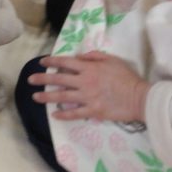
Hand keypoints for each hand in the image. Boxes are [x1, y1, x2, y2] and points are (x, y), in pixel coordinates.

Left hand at [30, 51, 149, 122]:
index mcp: (89, 68)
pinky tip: (54, 115)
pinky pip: (74, 114)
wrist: (140, 98)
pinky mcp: (93, 111)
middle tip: (30, 80)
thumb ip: (94, 56)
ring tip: (35, 97)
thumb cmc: (127, 78)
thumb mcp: (112, 60)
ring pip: (62, 97)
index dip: (51, 61)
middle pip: (58, 79)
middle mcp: (84, 82)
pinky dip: (63, 115)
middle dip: (42, 79)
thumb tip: (79, 56)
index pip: (65, 62)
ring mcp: (87, 97)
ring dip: (46, 97)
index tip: (42, 62)